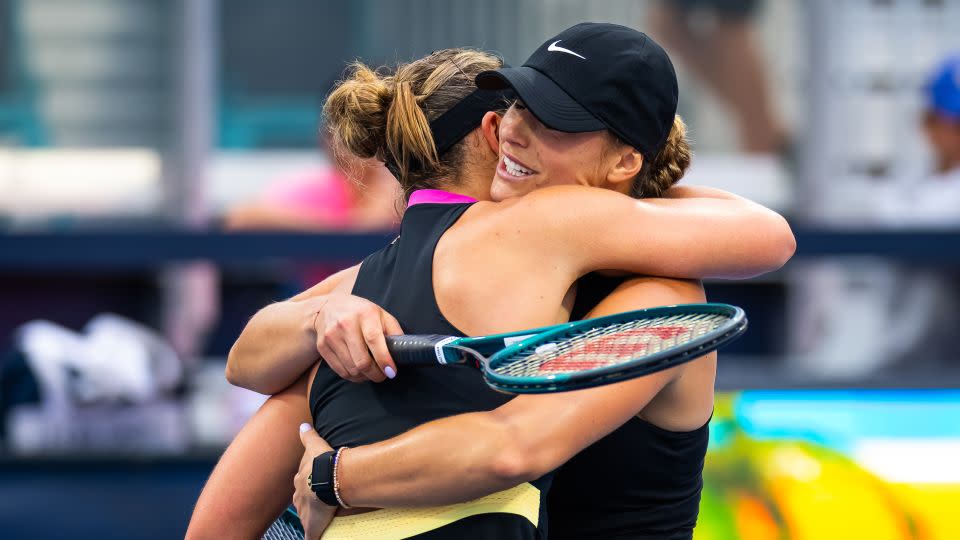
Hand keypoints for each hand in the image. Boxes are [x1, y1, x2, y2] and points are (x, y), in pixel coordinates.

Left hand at [294, 423, 335, 539]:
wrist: (327, 478)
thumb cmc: (322, 462)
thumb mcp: (314, 444)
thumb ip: (307, 435)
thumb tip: (302, 425)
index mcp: (300, 480)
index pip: (302, 483)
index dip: (308, 484)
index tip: (313, 485)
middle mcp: (299, 497)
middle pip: (302, 500)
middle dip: (308, 502)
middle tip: (317, 503)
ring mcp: (305, 513)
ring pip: (306, 516)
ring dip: (311, 517)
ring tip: (320, 519)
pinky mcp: (312, 526)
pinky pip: (312, 535)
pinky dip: (313, 536)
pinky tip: (315, 538)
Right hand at [312, 293, 402, 382]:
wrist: (327, 308)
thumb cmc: (360, 312)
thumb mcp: (381, 314)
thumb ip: (394, 331)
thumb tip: (404, 352)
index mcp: (364, 314)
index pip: (374, 340)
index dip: (384, 359)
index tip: (391, 372)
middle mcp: (346, 324)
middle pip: (361, 361)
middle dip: (375, 374)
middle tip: (383, 375)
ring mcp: (331, 336)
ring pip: (351, 369)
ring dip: (364, 377)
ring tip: (371, 372)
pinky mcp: (323, 346)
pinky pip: (340, 371)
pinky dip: (353, 376)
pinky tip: (359, 371)